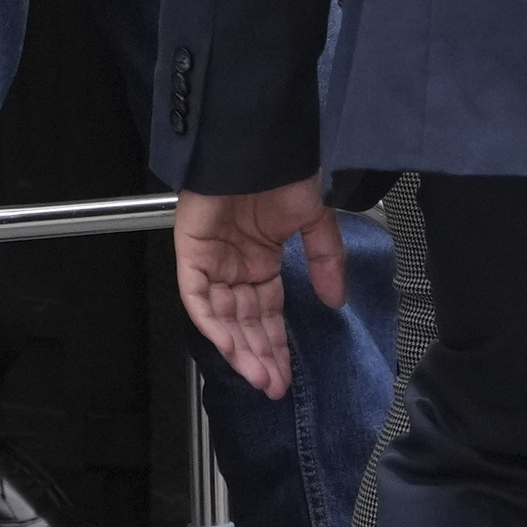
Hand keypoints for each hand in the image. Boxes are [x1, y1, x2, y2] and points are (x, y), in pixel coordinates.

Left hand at [176, 177, 346, 399]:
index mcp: (260, 260)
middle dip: (259, 356)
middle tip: (274, 385)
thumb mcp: (314, 218)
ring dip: (240, 349)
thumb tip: (336, 297)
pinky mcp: (191, 254)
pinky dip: (214, 324)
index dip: (276, 344)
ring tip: (260, 376)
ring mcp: (212, 261)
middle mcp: (235, 266)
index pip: (266, 314)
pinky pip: (198, 298)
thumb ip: (326, 258)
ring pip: (222, 318)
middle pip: (245, 323)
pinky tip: (232, 347)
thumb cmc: (279, 168)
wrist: (254, 141)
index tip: (286, 373)